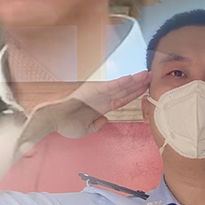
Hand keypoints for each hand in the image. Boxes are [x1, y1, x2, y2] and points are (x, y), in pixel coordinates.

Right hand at [18, 70, 150, 147]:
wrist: (52, 119)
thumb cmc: (65, 124)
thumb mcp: (85, 129)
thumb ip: (96, 125)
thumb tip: (104, 120)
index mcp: (101, 107)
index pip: (122, 99)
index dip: (134, 95)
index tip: (146, 90)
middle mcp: (101, 98)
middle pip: (125, 90)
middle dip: (139, 84)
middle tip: (152, 77)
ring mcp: (98, 92)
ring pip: (120, 85)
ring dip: (134, 80)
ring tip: (147, 74)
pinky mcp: (92, 89)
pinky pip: (110, 86)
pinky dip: (122, 82)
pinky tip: (132, 78)